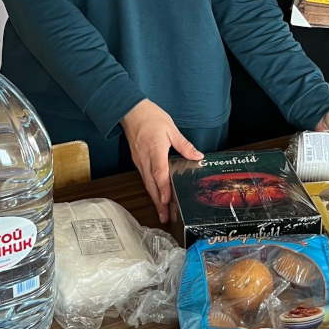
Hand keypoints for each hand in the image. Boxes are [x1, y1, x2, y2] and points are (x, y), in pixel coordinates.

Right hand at [119, 99, 203, 223]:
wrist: (131, 111)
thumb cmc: (150, 117)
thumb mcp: (171, 128)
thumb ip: (184, 145)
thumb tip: (197, 156)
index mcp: (155, 150)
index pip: (159, 173)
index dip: (163, 188)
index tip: (167, 201)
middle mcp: (145, 159)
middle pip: (151, 185)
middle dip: (159, 203)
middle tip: (165, 217)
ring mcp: (139, 161)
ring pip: (147, 183)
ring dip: (154, 199)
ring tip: (162, 212)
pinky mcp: (138, 161)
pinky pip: (144, 178)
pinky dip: (151, 189)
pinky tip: (156, 196)